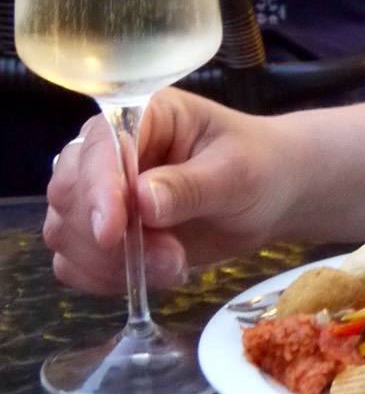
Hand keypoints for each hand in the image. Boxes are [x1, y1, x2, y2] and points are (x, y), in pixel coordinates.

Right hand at [44, 94, 290, 294]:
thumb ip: (190, 186)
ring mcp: (99, 194)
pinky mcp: (102, 235)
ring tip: (174, 266)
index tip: (113, 232)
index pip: (98, 147)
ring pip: (65, 231)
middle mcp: (107, 152)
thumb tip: (142, 200)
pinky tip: (153, 274)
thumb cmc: (259, 167)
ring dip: (111, 262)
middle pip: (68, 192)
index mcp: (140, 116)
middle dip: (108, 237)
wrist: (271, 196)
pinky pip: (75, 262)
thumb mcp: (237, 172)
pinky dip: (104, 278)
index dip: (99, 189)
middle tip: (170, 258)